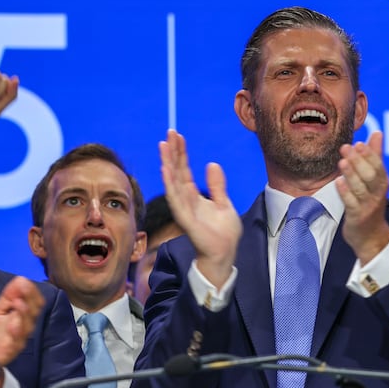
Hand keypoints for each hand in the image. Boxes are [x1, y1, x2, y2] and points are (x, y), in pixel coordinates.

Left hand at [0, 277, 44, 387]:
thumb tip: (21, 279)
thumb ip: (8, 298)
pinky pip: (9, 350)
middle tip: (23, 289)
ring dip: (21, 318)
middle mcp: (20, 332)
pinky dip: (10, 341)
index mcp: (20, 320)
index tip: (25, 281)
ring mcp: (12, 345)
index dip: (31, 293)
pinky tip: (11, 329)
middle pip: (31, 316)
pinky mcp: (2, 356)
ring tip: (18, 305)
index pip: (34, 305)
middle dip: (28, 302)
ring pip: (22, 332)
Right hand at [160, 129, 241, 287]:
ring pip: (173, 182)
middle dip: (172, 152)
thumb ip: (217, 185)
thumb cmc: (224, 233)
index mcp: (194, 196)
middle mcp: (185, 200)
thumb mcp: (224, 203)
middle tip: (169, 133)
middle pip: (176, 172)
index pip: (184, 170)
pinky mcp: (186, 220)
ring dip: (167, 164)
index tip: (177, 135)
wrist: (225, 254)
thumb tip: (211, 163)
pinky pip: (176, 200)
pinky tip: (165, 170)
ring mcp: (184, 209)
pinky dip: (170, 184)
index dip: (181, 153)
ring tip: (163, 146)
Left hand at [335, 131, 388, 264]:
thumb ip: (375, 156)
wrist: (371, 236)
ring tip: (342, 162)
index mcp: (382, 182)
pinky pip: (351, 203)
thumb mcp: (375, 179)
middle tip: (346, 147)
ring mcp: (368, 205)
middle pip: (370, 175)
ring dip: (351, 174)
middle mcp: (377, 193)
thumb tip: (377, 133)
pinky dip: (345, 192)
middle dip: (359, 161)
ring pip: (361, 188)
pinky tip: (338, 181)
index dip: (369, 155)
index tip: (359, 143)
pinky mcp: (358, 216)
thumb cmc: (371, 203)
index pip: (378, 166)